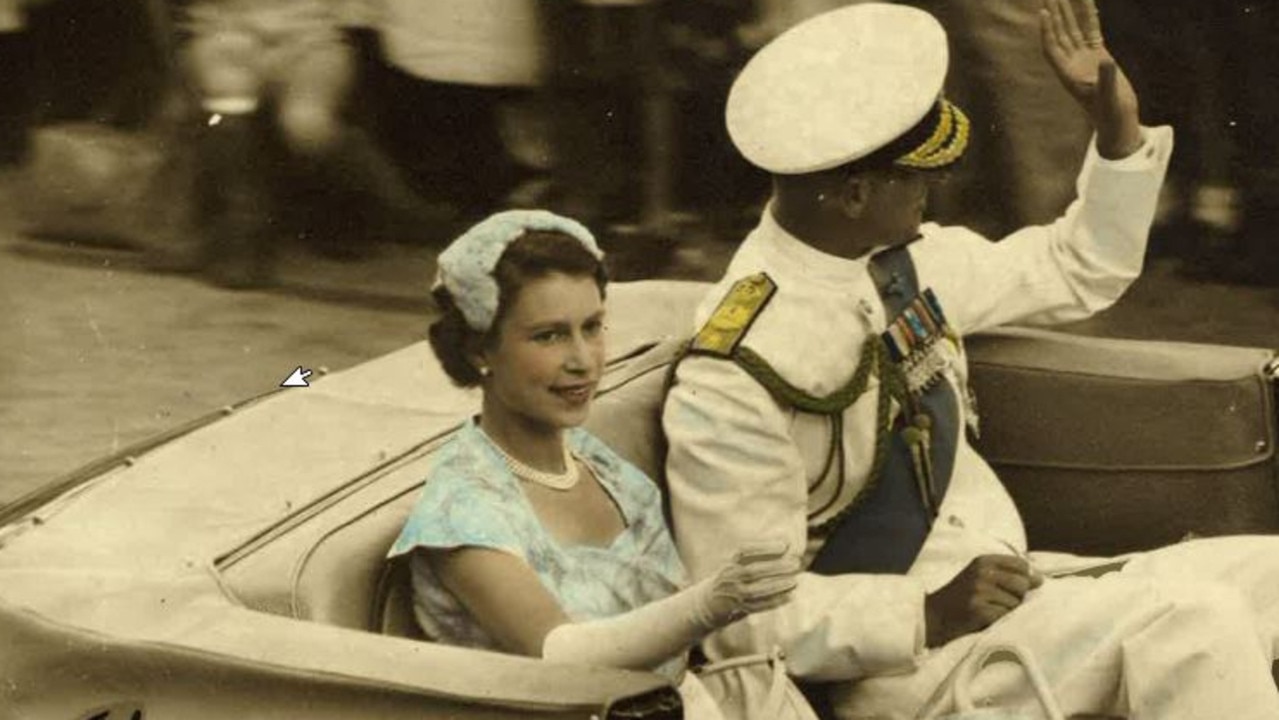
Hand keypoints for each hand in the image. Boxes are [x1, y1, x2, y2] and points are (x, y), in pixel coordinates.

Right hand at [696, 541, 800, 628]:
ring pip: (755, 591)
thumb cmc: (730, 577)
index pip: (744, 551)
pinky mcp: (739, 608)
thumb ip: (759, 552)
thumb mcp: (737, 562)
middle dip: (776, 567)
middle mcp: (729, 577)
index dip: (764, 547)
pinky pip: (758, 606)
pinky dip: (775, 601)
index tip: (784, 545)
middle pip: (752, 571)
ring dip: (777, 586)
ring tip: (795, 580)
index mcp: (729, 562)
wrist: (708, 602)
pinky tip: (790, 595)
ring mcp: (733, 594)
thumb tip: (785, 538)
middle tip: (796, 563)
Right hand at [924, 554, 1042, 647]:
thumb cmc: (962, 597)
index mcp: (983, 561)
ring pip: (1015, 603)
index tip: (1015, 588)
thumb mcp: (979, 576)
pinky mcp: (979, 611)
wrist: (933, 617)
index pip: (1020, 565)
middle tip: (999, 603)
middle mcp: (981, 573)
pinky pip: (1005, 616)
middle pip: (1022, 584)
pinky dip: (999, 621)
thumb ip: (1007, 574)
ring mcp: (979, 592)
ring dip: (1007, 611)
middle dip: (1017, 597)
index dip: (1024, 578)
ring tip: (990, 612)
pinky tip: (986, 620)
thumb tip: (1040, 579)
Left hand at [1039, 0, 1142, 158]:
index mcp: (1068, 74)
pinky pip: (1091, 31)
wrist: (1118, 119)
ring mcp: (1085, 58)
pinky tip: (1087, 2)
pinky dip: (1089, 17)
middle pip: (1059, 34)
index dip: (1047, 31)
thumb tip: (1105, 60)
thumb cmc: (1110, 112)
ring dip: (1067, 13)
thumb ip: (1106, 79)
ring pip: (1073, 30)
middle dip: (1054, 15)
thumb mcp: (1108, 97)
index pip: (1052, 48)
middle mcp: (1072, 63)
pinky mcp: (1098, 55)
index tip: (1044, 12)